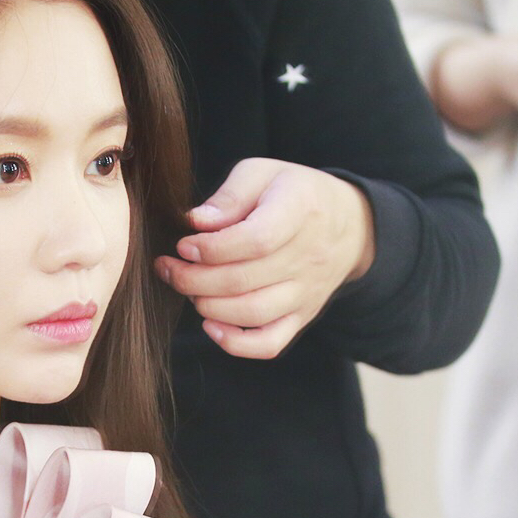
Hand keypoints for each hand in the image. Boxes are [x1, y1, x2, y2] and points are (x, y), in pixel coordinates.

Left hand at [154, 158, 371, 359]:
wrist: (349, 225)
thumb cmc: (293, 193)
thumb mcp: (263, 173)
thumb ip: (229, 195)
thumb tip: (194, 222)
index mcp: (300, 210)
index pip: (255, 240)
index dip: (211, 248)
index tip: (183, 245)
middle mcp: (308, 257)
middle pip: (244, 281)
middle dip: (193, 278)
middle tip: (168, 267)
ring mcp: (307, 292)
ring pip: (252, 313)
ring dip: (207, 306)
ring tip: (187, 288)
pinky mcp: (302, 316)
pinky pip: (270, 344)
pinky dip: (235, 343)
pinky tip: (210, 325)